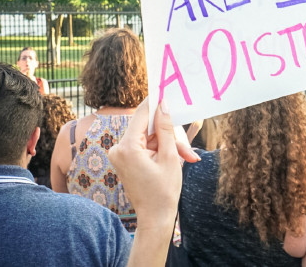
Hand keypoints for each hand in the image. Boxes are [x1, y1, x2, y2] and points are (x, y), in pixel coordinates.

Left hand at [109, 99, 199, 231]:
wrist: (155, 217)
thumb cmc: (163, 191)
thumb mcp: (170, 156)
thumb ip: (165, 128)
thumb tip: (163, 105)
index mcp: (127, 147)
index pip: (141, 114)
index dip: (155, 102)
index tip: (165, 87)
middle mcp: (119, 148)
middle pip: (147, 127)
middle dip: (169, 134)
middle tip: (186, 148)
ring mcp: (121, 154)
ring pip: (149, 136)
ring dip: (169, 143)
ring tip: (186, 157)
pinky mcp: (126, 159)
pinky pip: (146, 145)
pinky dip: (162, 149)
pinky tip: (178, 157)